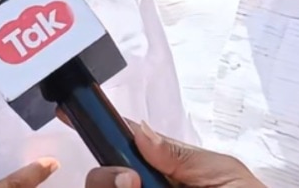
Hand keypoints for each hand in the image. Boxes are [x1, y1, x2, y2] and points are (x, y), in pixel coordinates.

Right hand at [84, 121, 262, 187]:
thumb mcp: (225, 175)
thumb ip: (182, 156)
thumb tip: (142, 133)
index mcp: (170, 170)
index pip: (127, 144)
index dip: (101, 129)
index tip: (74, 117)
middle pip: (103, 178)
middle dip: (105, 175)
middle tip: (131, 182)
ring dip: (109, 186)